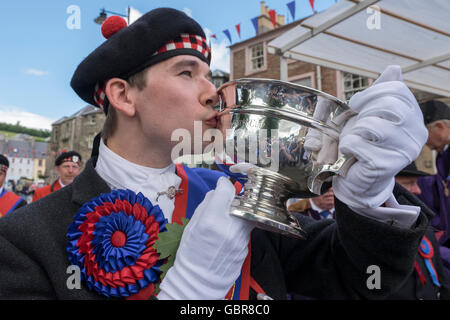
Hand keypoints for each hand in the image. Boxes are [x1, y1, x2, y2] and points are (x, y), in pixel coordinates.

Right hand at [157, 177, 253, 298]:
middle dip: (232, 197)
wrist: (200, 279)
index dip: (223, 184)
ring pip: (245, 213)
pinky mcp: (246, 246)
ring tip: (225, 217)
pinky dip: (238, 225)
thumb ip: (206, 206)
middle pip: (239, 200)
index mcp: (211, 220)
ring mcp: (240, 238)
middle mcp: (229, 227)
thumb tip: (216, 192)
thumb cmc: (191, 252)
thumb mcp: (192, 225)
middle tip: (224, 200)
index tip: (222, 183)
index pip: (225, 190)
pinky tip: (228, 231)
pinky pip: (245, 228)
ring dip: (237, 211)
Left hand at [333, 65, 427, 208]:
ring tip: (354, 140)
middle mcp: (416, 133)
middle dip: (363, 112)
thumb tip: (394, 69)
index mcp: (414, 116)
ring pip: (371, 125)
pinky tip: (351, 154)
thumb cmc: (364, 143)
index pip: (397, 90)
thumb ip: (382, 93)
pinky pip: (357, 144)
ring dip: (353, 131)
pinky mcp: (386, 165)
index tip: (357, 104)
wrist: (357, 178)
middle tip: (356, 125)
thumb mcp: (371, 114)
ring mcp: (404, 151)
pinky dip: (346, 146)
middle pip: (388, 105)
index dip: (372, 93)